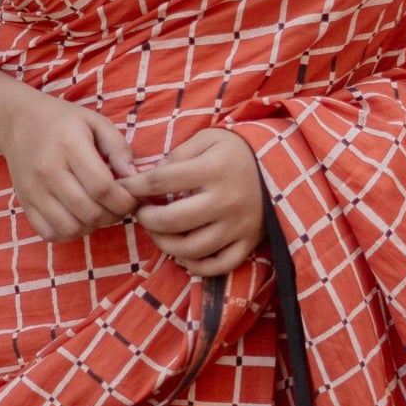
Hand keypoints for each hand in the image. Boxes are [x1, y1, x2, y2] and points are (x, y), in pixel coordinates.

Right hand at [0, 85, 137, 243]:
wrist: (17, 122)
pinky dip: (70, 232)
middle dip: (113, 215)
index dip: (125, 201)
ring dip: (92, 226)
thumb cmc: (64, 121)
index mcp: (69, 146)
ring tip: (98, 210)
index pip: (103, 188)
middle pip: (90, 212)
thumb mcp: (96, 122)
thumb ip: (119, 148)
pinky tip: (77, 216)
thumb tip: (134, 178)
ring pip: (71, 228)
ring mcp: (33, 190)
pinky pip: (51, 233)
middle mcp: (48, 171)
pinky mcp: (24, 203)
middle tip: (118, 205)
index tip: (132, 198)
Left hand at [122, 129, 264, 278]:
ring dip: (164, 244)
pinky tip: (183, 254)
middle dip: (146, 218)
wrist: (281, 164)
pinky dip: (195, 266)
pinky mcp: (249, 242)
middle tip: (141, 213)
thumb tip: (145, 178)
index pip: (160, 182)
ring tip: (159, 232)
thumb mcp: (208, 140)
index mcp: (214, 169)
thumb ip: (176, 156)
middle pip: (171, 220)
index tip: (124, 188)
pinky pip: (218, 265)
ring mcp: (239, 225)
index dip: (134, 187)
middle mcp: (226, 200)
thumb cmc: (237, 151)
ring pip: (191, 248)